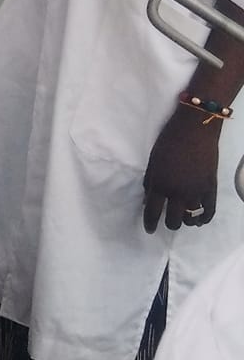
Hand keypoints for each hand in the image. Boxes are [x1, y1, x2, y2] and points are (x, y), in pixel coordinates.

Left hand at [142, 107, 222, 232]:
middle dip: (169, 224)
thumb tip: (147, 199)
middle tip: (167, 221)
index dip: (149, 223)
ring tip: (184, 219)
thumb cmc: (169, 141)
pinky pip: (209, 211)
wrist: (195, 129)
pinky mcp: (210, 188)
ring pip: (191, 218)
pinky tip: (200, 221)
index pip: (152, 212)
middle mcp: (177, 192)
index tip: (149, 230)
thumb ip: (150, 182)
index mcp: (160, 185)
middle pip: (173, 220)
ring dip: (186, 221)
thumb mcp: (153, 162)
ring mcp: (196, 191)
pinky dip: (204, 219)